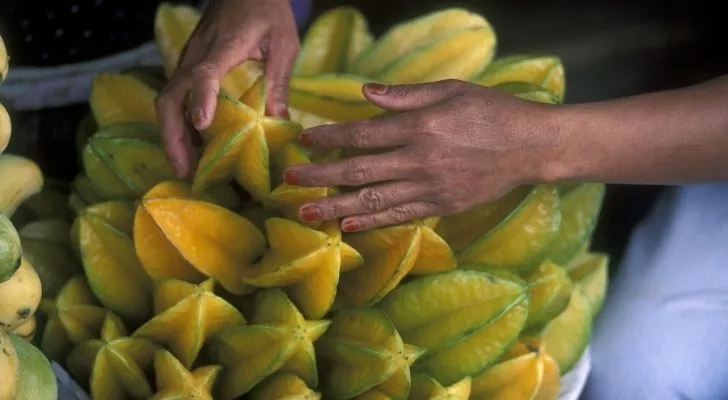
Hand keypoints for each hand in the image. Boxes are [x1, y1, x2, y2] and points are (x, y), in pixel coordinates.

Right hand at [156, 0, 299, 176]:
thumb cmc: (268, 10)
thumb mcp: (283, 43)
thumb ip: (279, 80)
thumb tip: (280, 121)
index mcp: (223, 47)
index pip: (204, 74)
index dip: (201, 99)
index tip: (202, 125)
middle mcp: (196, 56)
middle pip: (170, 98)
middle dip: (173, 136)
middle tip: (185, 169)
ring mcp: (188, 60)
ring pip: (168, 101)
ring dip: (173, 135)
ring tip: (187, 167)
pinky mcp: (190, 65)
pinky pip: (177, 98)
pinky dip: (179, 124)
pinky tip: (193, 145)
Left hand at [282, 80, 561, 231]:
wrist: (531, 146)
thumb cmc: (491, 111)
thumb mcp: (451, 89)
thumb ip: (405, 94)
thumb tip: (364, 93)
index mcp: (420, 125)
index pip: (361, 134)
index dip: (329, 138)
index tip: (304, 141)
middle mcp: (420, 159)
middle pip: (358, 170)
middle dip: (319, 175)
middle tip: (288, 179)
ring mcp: (431, 187)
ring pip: (373, 200)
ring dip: (334, 207)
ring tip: (304, 212)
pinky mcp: (442, 205)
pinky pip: (399, 215)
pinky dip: (371, 221)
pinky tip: (347, 225)